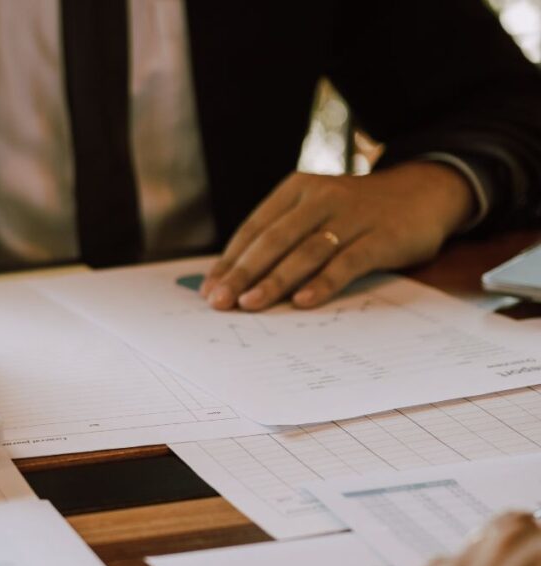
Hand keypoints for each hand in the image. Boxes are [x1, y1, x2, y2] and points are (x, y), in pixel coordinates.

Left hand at [200, 162, 475, 310]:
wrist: (426, 191)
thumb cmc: (357, 212)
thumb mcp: (316, 213)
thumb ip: (283, 239)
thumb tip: (236, 280)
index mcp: (297, 190)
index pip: (254, 229)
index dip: (230, 261)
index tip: (209, 290)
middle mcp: (320, 198)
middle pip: (273, 241)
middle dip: (242, 274)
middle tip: (220, 302)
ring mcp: (352, 216)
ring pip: (304, 252)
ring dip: (274, 281)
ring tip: (250, 305)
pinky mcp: (381, 237)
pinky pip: (346, 262)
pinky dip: (322, 283)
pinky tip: (302, 302)